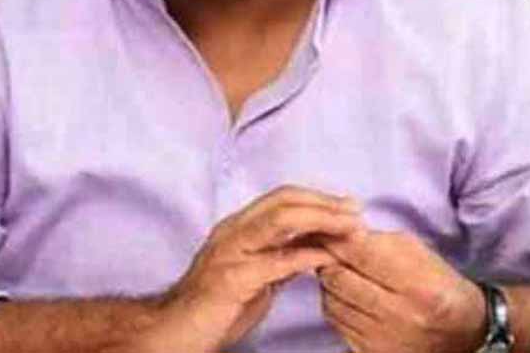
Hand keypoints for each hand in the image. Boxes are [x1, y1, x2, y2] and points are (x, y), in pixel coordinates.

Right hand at [150, 186, 364, 352]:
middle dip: (324, 202)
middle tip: (356, 210)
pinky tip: (328, 257)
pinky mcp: (233, 278)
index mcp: (237, 227)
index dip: (316, 197)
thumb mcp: (254, 276)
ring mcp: (231, 252)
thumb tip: (313, 247)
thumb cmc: (214, 308)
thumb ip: (279, 258)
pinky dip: (307, 254)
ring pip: (281, 219)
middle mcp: (232, 231)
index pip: (281, 198)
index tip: (347, 205)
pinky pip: (277, 260)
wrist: (174, 331)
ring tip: (349, 226)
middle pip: (283, 200)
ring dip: (321, 219)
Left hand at [318, 230, 485, 352]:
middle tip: (330, 249)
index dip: (339, 237)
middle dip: (330, 259)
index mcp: (419, 287)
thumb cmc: (440, 286)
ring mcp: (383, 340)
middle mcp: (400, 318)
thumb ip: (381, 240)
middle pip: (339, 279)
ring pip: (331, 302)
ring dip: (330, 283)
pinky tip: (348, 296)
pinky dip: (336, 305)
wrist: (461, 334)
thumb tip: (342, 231)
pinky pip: (336, 323)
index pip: (361, 254)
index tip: (330, 227)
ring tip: (343, 272)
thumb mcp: (422, 254)